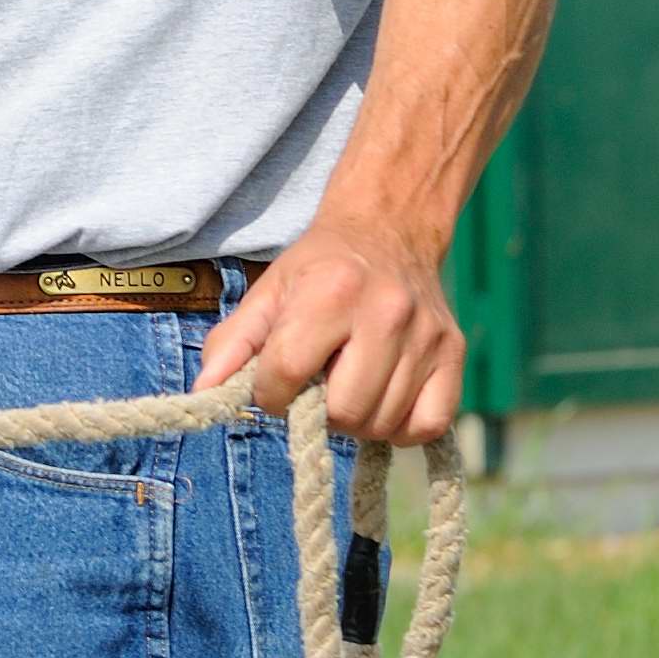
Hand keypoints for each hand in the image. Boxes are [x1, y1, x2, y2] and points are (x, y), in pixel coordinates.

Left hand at [195, 215, 463, 444]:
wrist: (389, 229)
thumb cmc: (321, 267)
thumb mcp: (270, 290)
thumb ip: (233, 342)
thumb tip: (203, 392)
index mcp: (330, 292)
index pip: (288, 372)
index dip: (270, 393)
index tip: (273, 385)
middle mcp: (385, 312)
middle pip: (343, 410)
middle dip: (318, 412)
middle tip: (317, 386)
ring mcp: (426, 335)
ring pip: (383, 424)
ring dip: (357, 420)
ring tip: (348, 386)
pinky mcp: (454, 353)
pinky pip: (427, 426)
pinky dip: (401, 428)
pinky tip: (383, 401)